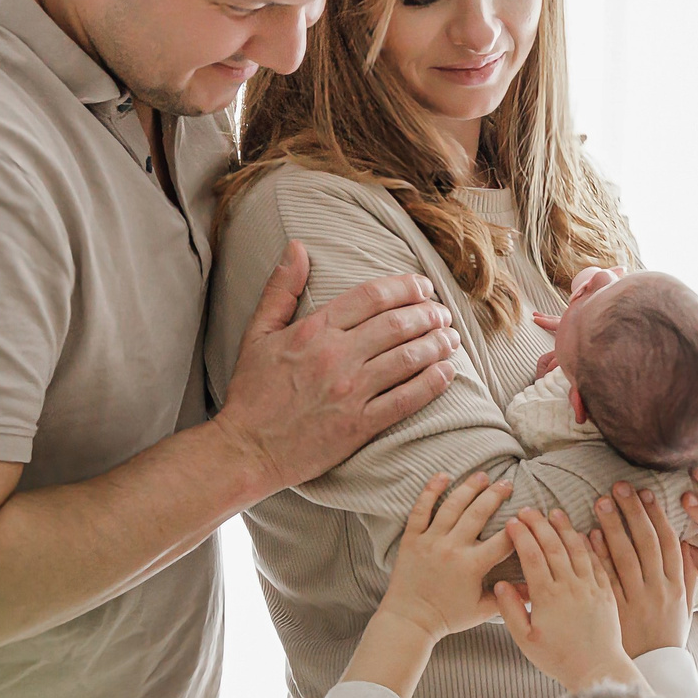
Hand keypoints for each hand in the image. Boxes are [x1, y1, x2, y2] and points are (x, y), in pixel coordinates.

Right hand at [217, 243, 459, 491]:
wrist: (246, 449)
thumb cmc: (252, 392)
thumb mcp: (257, 333)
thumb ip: (280, 289)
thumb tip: (297, 247)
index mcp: (314, 331)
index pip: (373, 296)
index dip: (406, 286)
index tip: (423, 286)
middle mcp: (336, 357)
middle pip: (398, 323)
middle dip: (429, 314)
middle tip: (443, 314)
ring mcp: (350, 392)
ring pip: (408, 358)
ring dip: (437, 344)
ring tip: (451, 338)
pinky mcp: (360, 425)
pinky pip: (406, 399)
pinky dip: (432, 383)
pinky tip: (446, 372)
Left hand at [377, 472, 513, 641]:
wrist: (410, 620)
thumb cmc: (447, 617)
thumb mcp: (482, 610)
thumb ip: (509, 598)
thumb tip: (535, 590)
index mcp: (472, 565)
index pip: (503, 539)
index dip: (518, 525)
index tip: (527, 514)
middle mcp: (452, 548)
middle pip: (478, 512)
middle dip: (495, 494)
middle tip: (508, 482)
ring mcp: (430, 541)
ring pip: (452, 505)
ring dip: (469, 487)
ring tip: (482, 475)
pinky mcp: (412, 539)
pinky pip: (421, 509)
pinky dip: (430, 491)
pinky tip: (442, 476)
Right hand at [492, 508, 638, 690]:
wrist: (597, 670)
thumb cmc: (558, 658)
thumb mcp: (525, 641)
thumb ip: (510, 611)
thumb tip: (499, 584)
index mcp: (548, 597)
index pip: (532, 556)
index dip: (521, 536)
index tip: (512, 522)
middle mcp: (570, 587)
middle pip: (553, 546)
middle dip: (538, 524)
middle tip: (527, 510)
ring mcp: (591, 587)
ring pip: (577, 548)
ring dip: (564, 528)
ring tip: (553, 513)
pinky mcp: (606, 591)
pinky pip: (597, 561)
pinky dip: (588, 544)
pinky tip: (582, 533)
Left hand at [591, 483, 694, 657]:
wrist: (654, 670)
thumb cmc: (668, 636)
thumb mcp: (686, 605)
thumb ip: (689, 574)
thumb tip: (685, 542)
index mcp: (676, 585)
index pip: (667, 541)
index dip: (656, 515)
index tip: (645, 493)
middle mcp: (657, 589)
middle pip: (644, 542)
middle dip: (632, 512)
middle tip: (618, 487)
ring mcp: (635, 600)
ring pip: (624, 556)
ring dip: (612, 526)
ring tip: (600, 502)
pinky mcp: (615, 611)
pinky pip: (605, 579)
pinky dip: (598, 556)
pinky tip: (588, 535)